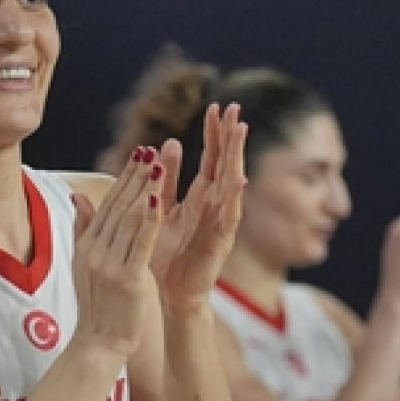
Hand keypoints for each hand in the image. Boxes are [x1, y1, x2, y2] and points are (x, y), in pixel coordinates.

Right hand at [70, 150, 165, 360]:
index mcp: (87, 245)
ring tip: (158, 165)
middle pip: (117, 206)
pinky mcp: (127, 279)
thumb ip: (83, 229)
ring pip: (129, 220)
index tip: (139, 155)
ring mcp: (109, 264)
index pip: (107, 204)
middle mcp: (95, 251)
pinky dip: (148, 221)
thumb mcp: (84, 264)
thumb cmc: (97, 306)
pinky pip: (139, 244)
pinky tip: (157, 201)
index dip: (123, 178)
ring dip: (144, 190)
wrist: (98, 344)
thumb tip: (79, 196)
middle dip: (135, 176)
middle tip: (150, 150)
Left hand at [150, 104, 247, 310]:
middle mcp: (216, 205)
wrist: (167, 294)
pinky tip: (239, 179)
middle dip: (230, 136)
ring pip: (233, 183)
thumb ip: (162, 180)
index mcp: (201, 196)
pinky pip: (231, 217)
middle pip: (226, 163)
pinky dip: (235, 198)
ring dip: (237, 157)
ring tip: (241, 132)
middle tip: (234, 107)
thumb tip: (162, 144)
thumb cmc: (164, 255)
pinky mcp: (221, 242)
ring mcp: (221, 222)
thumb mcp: (158, 209)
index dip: (214, 133)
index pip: (211, 157)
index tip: (214, 106)